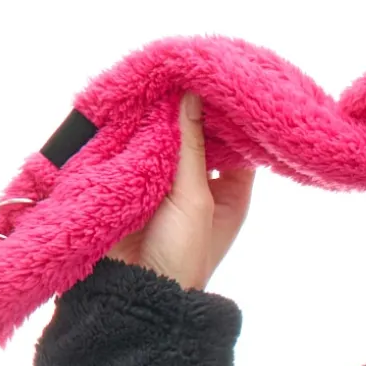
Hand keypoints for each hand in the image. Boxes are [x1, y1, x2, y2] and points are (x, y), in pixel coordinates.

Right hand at [104, 91, 254, 290]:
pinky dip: (134, 133)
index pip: (236, 142)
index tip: (217, 76)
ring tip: (154, 80)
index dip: (226, 113)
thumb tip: (192, 95)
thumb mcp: (195, 199)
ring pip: (166, 142)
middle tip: (180, 69)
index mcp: (231, 193)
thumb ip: (192, 146)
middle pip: (198, 137)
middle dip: (188, 110)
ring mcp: (167, 186)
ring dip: (159, 119)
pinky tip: (130, 107)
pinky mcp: (134, 185)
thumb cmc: (181, 256)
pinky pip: (136, 151)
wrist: (135, 296)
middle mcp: (201, 186)